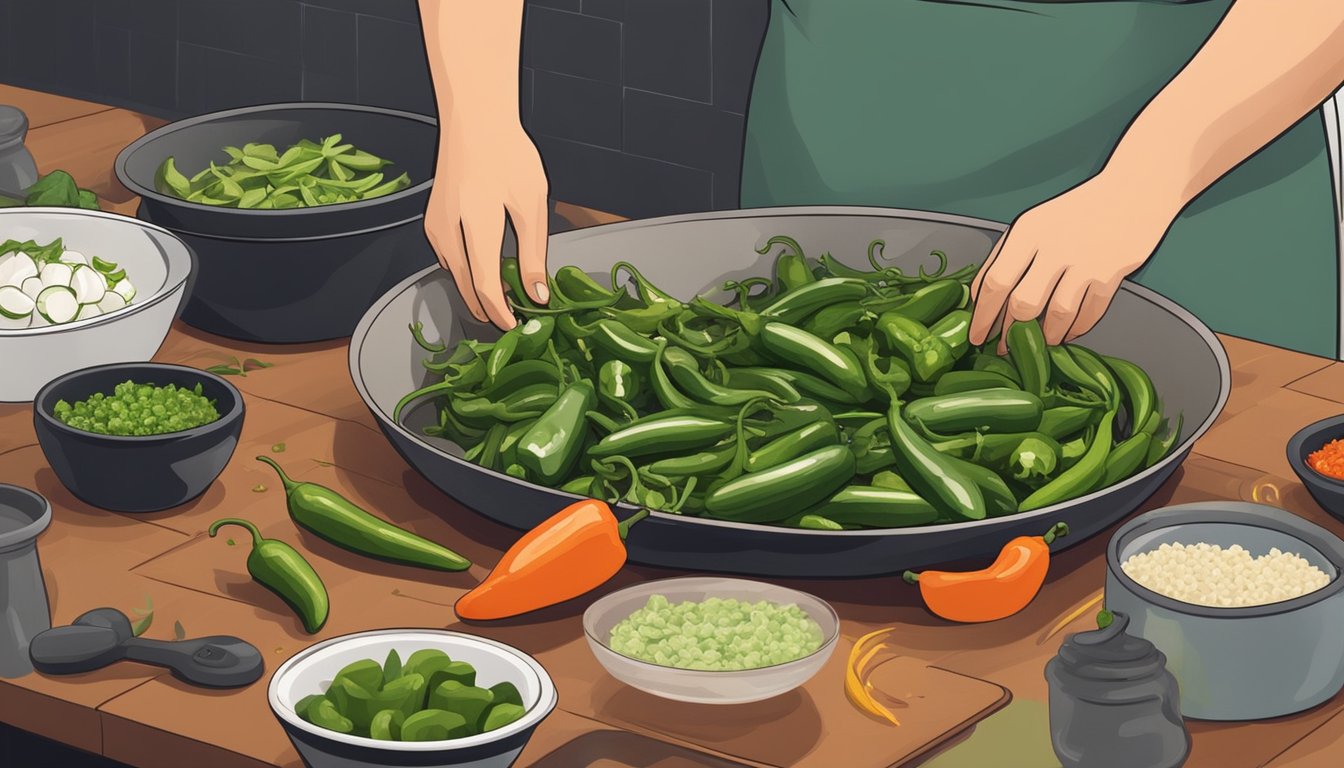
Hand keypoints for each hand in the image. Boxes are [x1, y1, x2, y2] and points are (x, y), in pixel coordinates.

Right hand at [424, 118, 549, 329]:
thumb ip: (534, 252)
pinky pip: (448, 257)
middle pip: (465, 284)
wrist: (476, 120)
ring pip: (454, 273)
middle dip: (486, 308)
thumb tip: (537, 294)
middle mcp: (448, 228)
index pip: (484, 285)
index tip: (515, 325)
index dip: (499, 312)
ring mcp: (436, 224)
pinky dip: (464, 271)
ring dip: (474, 291)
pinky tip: (483, 271)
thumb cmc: (508, 154)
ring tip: (501, 299)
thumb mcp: (532, 204)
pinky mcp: (433, 220)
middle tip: (510, 320)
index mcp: (477, 224)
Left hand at [968, 173, 1178, 352]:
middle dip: (1010, 333)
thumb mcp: (1031, 224)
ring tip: (1039, 342)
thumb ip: (1003, 257)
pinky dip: (1077, 329)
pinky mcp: (1113, 273)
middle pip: (1023, 304)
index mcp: (1027, 232)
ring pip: (1058, 315)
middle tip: (1005, 347)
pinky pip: (1089, 314)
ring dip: (1046, 336)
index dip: (983, 317)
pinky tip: (1068, 332)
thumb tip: (979, 298)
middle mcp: (1054, 247)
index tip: (976, 336)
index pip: (995, 283)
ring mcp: (1086, 261)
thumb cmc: (1075, 212)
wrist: (1132, 190)